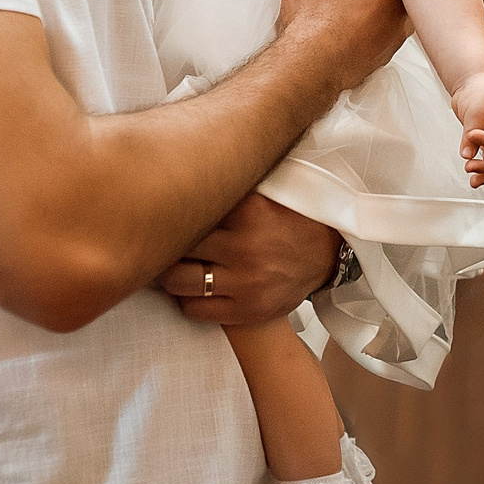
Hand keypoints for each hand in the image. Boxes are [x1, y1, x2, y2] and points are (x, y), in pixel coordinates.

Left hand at [156, 194, 339, 325]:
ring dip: (168, 273)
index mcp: (249, 211)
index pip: (188, 209)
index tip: (154, 210)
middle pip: (176, 246)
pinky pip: (194, 309)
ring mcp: (247, 282)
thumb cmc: (287, 219)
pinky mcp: (248, 309)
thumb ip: (225, 190)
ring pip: (177, 281)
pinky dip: (186, 298)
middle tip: (157, 238)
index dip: (166, 210)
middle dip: (165, 242)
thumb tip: (173, 174)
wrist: (329, 253)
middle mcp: (246, 247)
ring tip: (172, 264)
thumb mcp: (261, 195)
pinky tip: (193, 287)